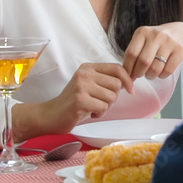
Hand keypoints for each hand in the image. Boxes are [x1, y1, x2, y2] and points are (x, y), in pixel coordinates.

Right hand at [18, 63, 133, 137]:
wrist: (52, 115)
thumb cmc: (75, 102)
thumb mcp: (90, 85)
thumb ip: (106, 80)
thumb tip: (129, 80)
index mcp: (88, 67)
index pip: (117, 68)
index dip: (127, 80)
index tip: (130, 90)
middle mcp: (84, 73)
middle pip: (117, 84)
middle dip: (113, 97)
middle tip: (101, 102)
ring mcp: (81, 86)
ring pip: (111, 97)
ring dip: (106, 107)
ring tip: (94, 107)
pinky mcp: (80, 99)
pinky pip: (103, 107)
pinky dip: (100, 113)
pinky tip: (90, 113)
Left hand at [122, 22, 182, 79]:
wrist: (182, 32)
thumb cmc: (158, 40)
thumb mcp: (145, 40)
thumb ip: (135, 55)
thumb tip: (127, 77)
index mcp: (143, 32)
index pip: (131, 54)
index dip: (128, 68)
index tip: (129, 75)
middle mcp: (156, 35)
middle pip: (143, 62)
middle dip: (139, 73)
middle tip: (140, 75)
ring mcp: (169, 42)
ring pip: (155, 68)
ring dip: (151, 76)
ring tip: (151, 73)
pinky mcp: (180, 49)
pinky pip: (167, 70)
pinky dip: (162, 76)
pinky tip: (162, 72)